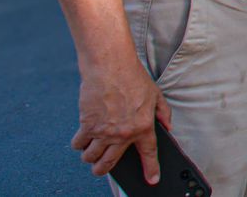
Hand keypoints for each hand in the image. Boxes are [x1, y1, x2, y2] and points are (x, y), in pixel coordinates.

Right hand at [71, 57, 170, 180]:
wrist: (110, 66)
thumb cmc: (133, 78)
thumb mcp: (156, 94)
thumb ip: (163, 113)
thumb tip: (168, 127)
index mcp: (143, 126)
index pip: (148, 154)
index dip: (151, 169)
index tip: (151, 180)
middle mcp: (123, 134)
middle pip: (109, 163)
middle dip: (103, 170)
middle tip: (101, 168)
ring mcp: (104, 131)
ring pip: (92, 158)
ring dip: (90, 158)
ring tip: (91, 152)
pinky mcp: (87, 125)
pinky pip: (79, 144)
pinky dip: (79, 144)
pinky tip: (82, 138)